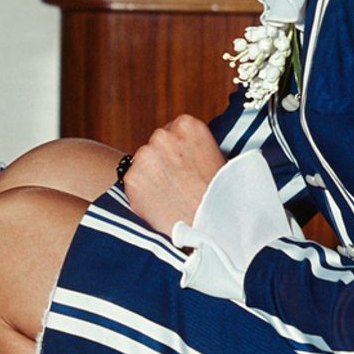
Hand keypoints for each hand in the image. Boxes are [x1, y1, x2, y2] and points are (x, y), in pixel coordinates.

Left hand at [121, 114, 224, 232]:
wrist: (214, 228)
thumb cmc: (222, 196)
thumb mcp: (218, 157)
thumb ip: (194, 146)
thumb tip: (184, 149)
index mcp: (187, 125)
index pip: (172, 131)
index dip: (178, 152)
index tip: (185, 167)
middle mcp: (163, 135)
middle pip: (155, 145)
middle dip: (163, 162)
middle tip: (179, 184)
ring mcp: (145, 156)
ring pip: (143, 164)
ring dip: (152, 177)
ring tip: (172, 197)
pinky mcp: (132, 178)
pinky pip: (134, 183)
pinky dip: (143, 194)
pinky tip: (161, 204)